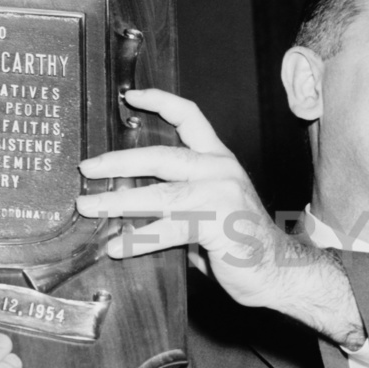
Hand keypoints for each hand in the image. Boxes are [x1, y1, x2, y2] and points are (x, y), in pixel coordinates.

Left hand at [77, 89, 294, 306]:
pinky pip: (167, 230)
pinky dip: (137, 240)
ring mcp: (219, 195)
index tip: (129, 97)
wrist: (280, 270)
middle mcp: (219, 170)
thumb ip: (178, 201)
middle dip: (117, 162)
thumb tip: (128, 204)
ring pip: (157, 193)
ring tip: (88, 207)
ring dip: (116, 201)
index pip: (190, 117)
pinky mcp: (216, 223)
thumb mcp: (210, 209)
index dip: (159, 101)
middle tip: (88, 168)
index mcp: (218, 160)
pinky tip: (117, 247)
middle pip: (161, 155)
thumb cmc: (241, 242)